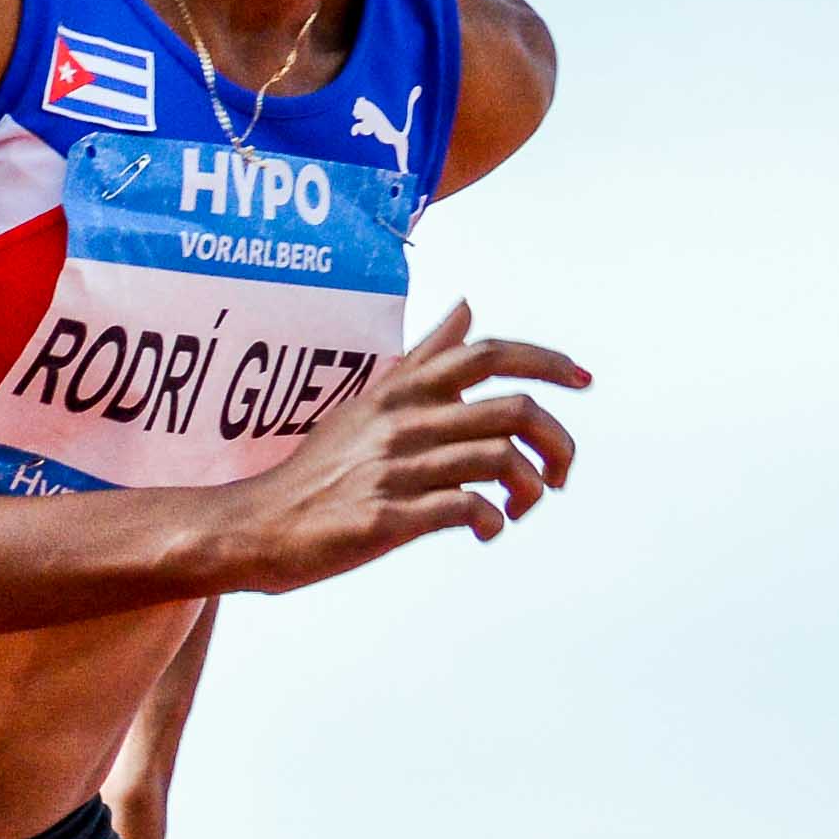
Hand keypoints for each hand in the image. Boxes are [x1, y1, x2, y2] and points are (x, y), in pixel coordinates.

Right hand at [224, 301, 587, 593]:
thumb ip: (424, 359)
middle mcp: (403, 422)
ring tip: (520, 508)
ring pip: (500, 461)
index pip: (488, 354)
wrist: (255, 526)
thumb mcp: (370, 402)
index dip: (547, 362)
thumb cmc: (318, 470)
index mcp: (402, 391)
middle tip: (558, 474)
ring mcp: (395, 470)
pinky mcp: (387, 517)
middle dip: (558, 443)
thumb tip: (467, 308)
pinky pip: (466, 509)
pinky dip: (492, 521)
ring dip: (528, 489)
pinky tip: (486, 530)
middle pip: (514, 411)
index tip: (583, 381)